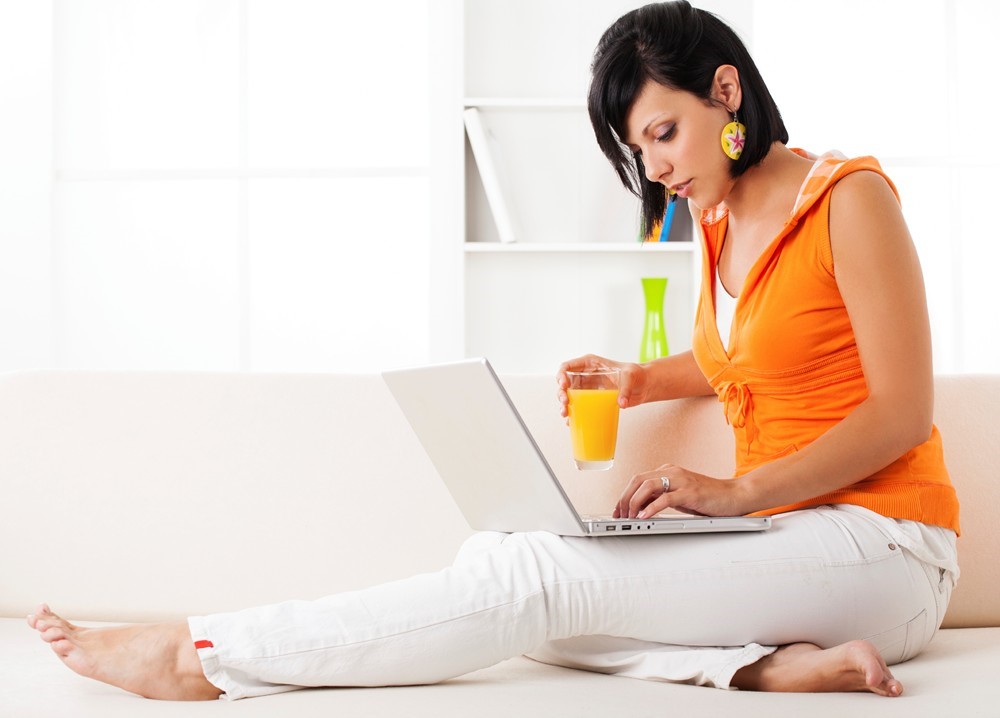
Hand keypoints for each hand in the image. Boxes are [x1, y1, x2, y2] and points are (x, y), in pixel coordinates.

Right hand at [556, 354, 647, 418]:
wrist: (643, 386)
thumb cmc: (636, 374)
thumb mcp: (630, 377)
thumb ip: (625, 389)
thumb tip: (621, 403)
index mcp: (590, 364)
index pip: (568, 366)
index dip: (562, 375)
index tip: (563, 385)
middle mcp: (586, 376)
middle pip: (565, 383)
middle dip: (561, 393)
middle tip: (565, 402)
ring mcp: (587, 389)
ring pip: (568, 396)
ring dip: (564, 405)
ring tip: (565, 414)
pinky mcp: (592, 400)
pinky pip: (578, 406)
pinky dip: (573, 414)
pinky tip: (571, 421)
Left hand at [613, 464, 750, 518]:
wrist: (735, 495)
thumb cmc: (708, 497)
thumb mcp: (679, 497)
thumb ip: (661, 498)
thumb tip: (640, 508)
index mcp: (668, 471)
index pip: (638, 479)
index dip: (624, 494)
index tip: (617, 510)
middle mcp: (672, 472)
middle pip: (638, 480)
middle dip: (625, 498)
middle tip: (619, 515)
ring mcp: (681, 481)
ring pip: (648, 486)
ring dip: (635, 502)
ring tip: (630, 517)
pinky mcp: (690, 492)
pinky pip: (665, 498)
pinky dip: (652, 507)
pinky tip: (644, 516)